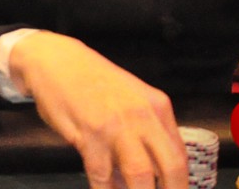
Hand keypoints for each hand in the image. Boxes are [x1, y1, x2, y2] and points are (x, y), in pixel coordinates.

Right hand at [8, 31, 187, 188]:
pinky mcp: (90, 135)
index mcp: (158, 107)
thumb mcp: (131, 100)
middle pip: (170, 167)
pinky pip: (102, 177)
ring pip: (140, 176)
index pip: (180, 154)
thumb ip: (145, 133)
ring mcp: (117, 126)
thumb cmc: (93, 82)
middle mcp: (143, 116)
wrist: (57, 61)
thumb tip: (154, 173)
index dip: (181, 184)